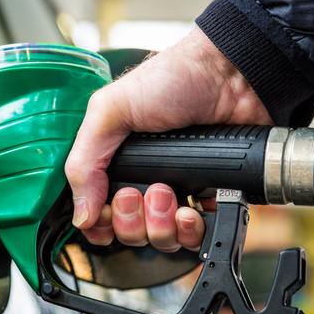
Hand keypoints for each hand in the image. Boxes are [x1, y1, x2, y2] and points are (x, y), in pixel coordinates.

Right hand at [65, 28, 272, 251]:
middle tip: (141, 193)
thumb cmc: (173, 78)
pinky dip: (194, 231)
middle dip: (132, 221)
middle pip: (129, 233)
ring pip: (162, 240)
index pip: (98, 213)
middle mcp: (146, 181)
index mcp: (116, 162)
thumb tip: (80, 215)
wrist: (232, 74)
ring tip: (170, 194)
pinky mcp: (213, 198)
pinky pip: (199, 236)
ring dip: (161, 226)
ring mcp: (180, 192)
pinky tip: (193, 209)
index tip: (108, 210)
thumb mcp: (111, 110)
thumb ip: (85, 162)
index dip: (101, 223)